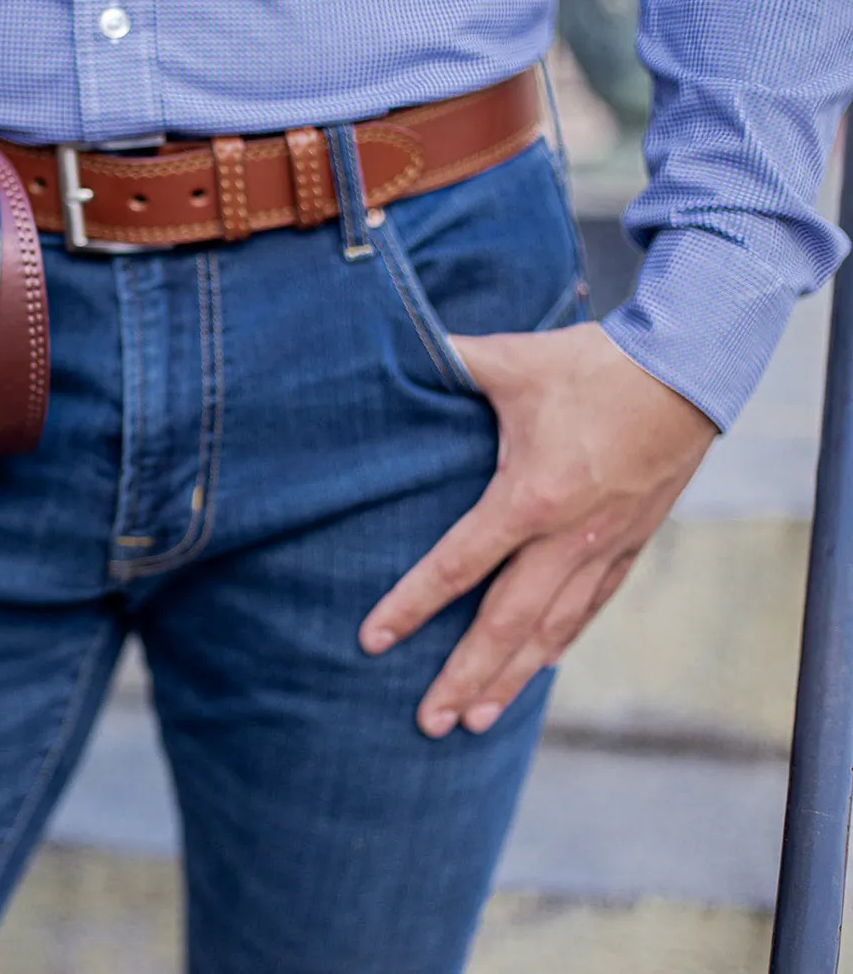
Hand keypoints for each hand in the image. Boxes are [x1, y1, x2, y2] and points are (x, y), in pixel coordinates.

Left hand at [358, 322, 717, 738]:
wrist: (691, 369)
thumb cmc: (595, 364)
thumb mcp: (513, 359)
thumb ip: (450, 360)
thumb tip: (393, 340)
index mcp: (530, 496)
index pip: (457, 565)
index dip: (411, 605)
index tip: (372, 641)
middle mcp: (568, 537)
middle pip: (505, 623)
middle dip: (463, 676)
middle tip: (427, 724)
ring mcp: (604, 547)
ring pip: (552, 630)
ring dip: (511, 678)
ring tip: (475, 720)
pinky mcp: (631, 544)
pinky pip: (590, 607)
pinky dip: (560, 642)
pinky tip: (537, 668)